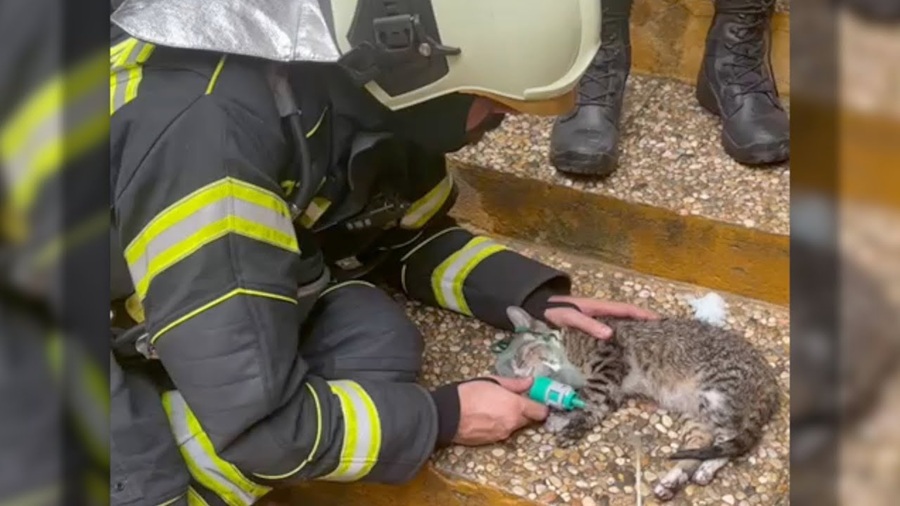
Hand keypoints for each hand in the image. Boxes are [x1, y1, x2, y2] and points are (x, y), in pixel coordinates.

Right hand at [453, 376, 548, 445]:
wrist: (447, 415)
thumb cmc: (468, 394)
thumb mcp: (492, 382)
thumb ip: (514, 384)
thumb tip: (529, 382)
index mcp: (516, 406)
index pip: (541, 411)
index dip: (541, 405)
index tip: (536, 399)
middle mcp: (512, 423)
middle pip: (529, 420)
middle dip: (525, 411)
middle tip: (513, 401)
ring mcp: (502, 434)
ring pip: (514, 426)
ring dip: (511, 418)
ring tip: (495, 407)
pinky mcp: (492, 441)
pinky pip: (502, 432)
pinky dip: (499, 425)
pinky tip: (487, 416)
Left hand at [544, 296, 658, 339]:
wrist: (540, 308)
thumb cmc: (555, 311)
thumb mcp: (570, 317)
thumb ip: (588, 324)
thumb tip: (610, 334)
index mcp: (601, 307)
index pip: (628, 309)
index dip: (644, 314)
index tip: (661, 321)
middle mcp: (602, 311)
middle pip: (629, 316)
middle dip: (645, 323)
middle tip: (661, 335)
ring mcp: (598, 318)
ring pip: (622, 323)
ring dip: (635, 330)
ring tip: (649, 343)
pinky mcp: (592, 326)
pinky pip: (612, 330)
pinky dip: (622, 336)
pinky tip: (625, 348)